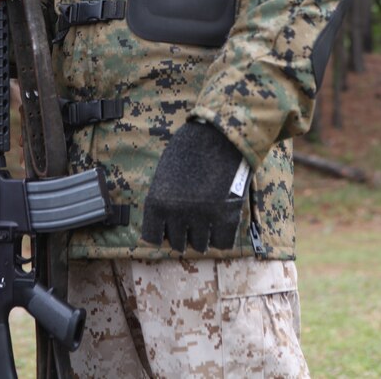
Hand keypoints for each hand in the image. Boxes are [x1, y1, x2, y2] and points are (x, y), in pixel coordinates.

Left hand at [142, 121, 249, 253]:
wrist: (221, 134)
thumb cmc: (191, 147)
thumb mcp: (166, 171)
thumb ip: (163, 197)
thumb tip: (165, 222)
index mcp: (157, 202)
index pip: (153, 237)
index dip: (163, 232)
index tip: (170, 226)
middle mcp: (177, 214)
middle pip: (177, 244)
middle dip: (184, 233)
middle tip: (192, 218)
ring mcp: (203, 217)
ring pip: (200, 246)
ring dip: (203, 234)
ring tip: (208, 216)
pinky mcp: (227, 217)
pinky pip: (223, 243)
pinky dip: (222, 236)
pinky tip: (222, 221)